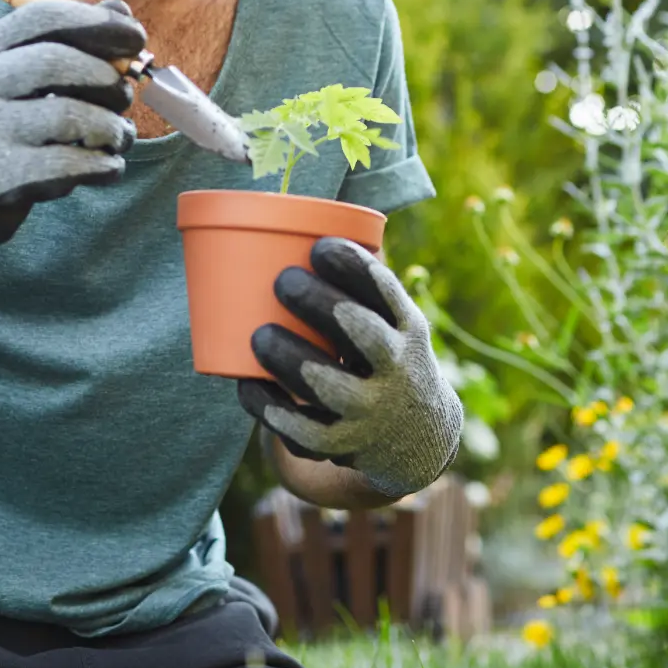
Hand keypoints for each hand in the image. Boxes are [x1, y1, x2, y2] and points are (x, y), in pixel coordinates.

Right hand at [0, 0, 145, 298]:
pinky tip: (107, 168)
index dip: (96, 21)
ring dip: (110, 127)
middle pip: (56, 60)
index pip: (40, 17)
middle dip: (105, 77)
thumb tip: (120, 9)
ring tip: (118, 139)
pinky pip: (69, 163)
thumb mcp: (16, 89)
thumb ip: (65, 48)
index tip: (137, 36)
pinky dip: (102, 164)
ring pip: (68, 114)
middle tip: (124, 97)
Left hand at [237, 237, 462, 498]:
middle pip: (360, 334)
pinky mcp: (345, 445)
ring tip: (260, 336)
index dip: (352, 266)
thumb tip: (294, 223)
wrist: (420, 438)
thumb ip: (358, 286)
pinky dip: (272, 408)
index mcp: (408, 328)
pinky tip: (248, 386)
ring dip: (290, 357)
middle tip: (284, 282)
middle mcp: (397, 369)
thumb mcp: (396, 322)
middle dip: (319, 304)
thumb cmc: (387, 357)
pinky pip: (304, 431)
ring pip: (327, 385)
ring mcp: (371, 411)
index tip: (318, 247)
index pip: (385, 291)